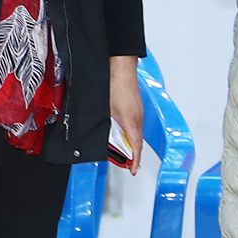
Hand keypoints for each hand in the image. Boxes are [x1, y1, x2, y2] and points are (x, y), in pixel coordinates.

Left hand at [108, 54, 143, 173]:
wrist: (121, 67)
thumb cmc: (115, 84)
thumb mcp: (104, 108)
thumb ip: (102, 123)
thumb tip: (97, 133)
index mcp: (131, 120)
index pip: (135, 146)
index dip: (134, 160)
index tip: (132, 170)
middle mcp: (138, 118)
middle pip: (137, 142)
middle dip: (133, 155)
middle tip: (127, 165)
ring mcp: (139, 112)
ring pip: (137, 134)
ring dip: (132, 144)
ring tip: (124, 152)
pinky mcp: (137, 108)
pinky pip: (136, 125)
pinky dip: (131, 134)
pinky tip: (123, 134)